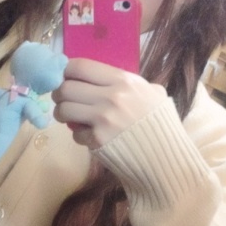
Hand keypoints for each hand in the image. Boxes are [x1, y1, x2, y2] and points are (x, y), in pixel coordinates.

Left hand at [52, 58, 167, 148]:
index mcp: (123, 81)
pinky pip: (76, 134)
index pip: (81, 66)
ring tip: (67, 117)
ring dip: (62, 113)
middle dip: (59, 94)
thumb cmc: (161, 125)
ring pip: (64, 109)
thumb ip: (130, 84)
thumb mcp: (153, 94)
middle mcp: (111, 96)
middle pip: (66, 88)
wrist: (166, 158)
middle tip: (62, 100)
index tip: (66, 79)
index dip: (67, 71)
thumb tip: (102, 79)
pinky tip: (90, 137)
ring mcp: (103, 119)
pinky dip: (79, 136)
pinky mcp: (98, 140)